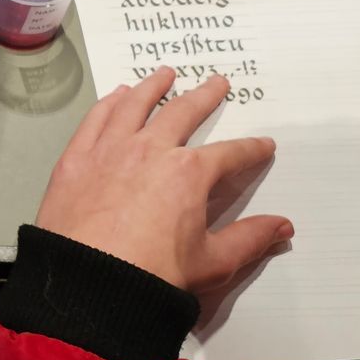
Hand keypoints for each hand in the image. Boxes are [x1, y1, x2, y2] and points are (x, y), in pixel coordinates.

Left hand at [34, 67, 287, 297]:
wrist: (87, 285)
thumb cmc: (151, 276)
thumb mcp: (211, 262)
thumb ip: (249, 239)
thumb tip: (282, 227)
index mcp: (188, 174)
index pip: (230, 154)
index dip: (250, 150)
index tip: (262, 146)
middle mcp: (151, 150)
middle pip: (182, 113)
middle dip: (204, 97)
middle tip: (216, 83)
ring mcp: (110, 150)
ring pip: (135, 105)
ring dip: (153, 86)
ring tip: (165, 74)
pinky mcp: (76, 158)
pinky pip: (96, 119)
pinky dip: (109, 103)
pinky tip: (117, 96)